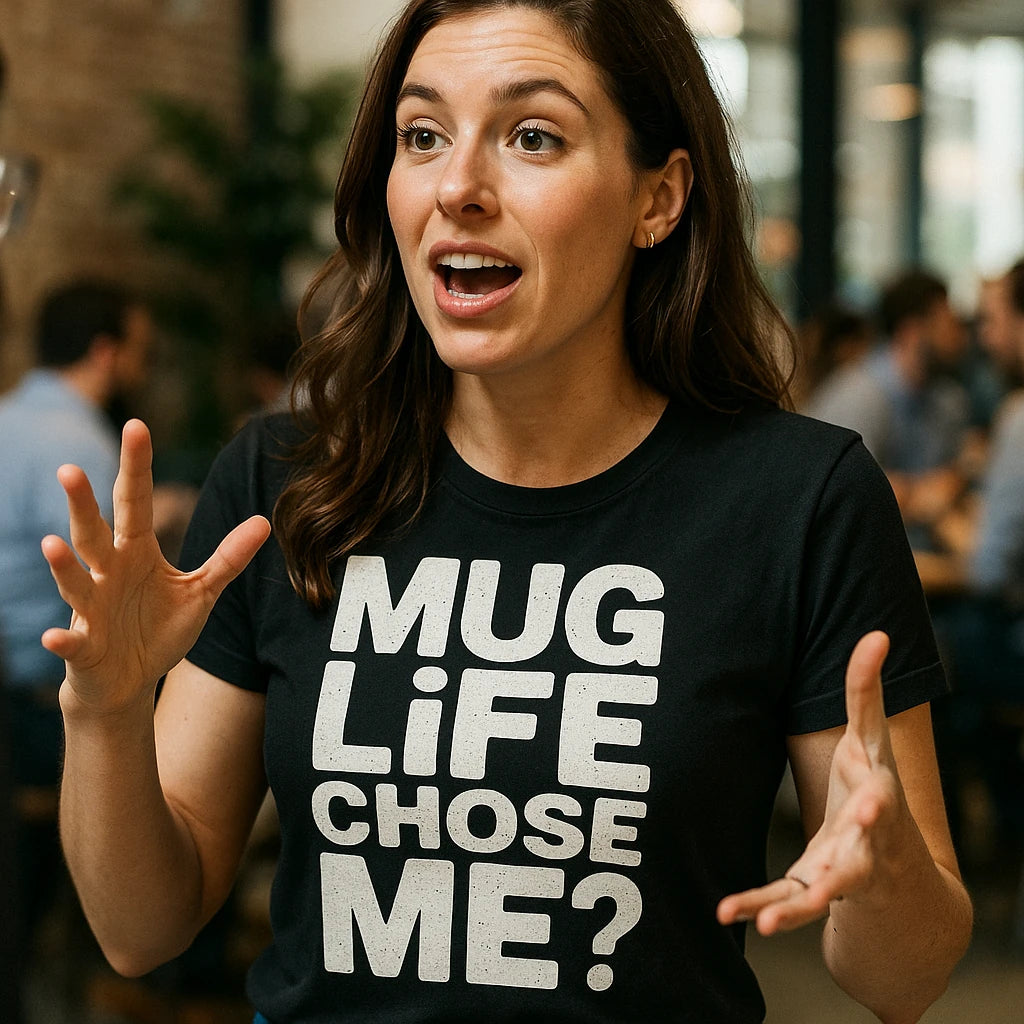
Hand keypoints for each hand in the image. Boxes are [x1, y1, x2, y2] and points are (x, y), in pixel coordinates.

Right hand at [41, 419, 270, 714]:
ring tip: (54, 543)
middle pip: (95, 532)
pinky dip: (63, 639)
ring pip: (75, 581)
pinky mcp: (83, 646)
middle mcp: (108, 573)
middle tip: (70, 469)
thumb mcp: (200, 592)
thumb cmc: (159, 629)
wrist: (127, 681)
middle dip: (83, 504)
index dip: (138, 466)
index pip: (137, 502)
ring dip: (62, 565)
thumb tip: (264, 522)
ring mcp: (91, 609)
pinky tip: (57, 636)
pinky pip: (72, 641)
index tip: (136, 425)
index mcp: (137, 553)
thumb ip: (228, 558)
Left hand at [717, 631, 910, 934]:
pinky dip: (758, 909)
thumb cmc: (876, 787)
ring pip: (822, 895)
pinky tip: (725, 914)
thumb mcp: (872, 740)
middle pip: (859, 857)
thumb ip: (865, 690)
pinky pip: (787, 904)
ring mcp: (844, 874)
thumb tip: (877, 632)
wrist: (900, 871)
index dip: (876, 802)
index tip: (871, 805)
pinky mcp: (816, 893)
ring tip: (767, 924)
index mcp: (878, 799)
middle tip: (829, 880)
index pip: (880, 797)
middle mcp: (867, 844)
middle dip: (846, 865)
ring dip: (795, 910)